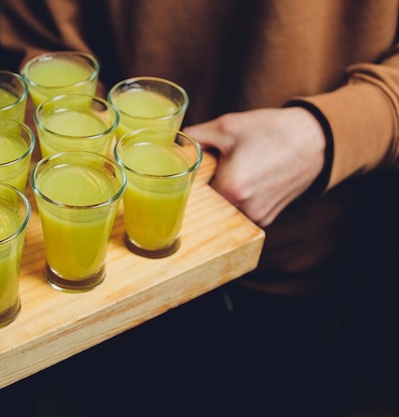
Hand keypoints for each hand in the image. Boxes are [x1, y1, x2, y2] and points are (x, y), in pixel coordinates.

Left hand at [183, 107, 325, 226]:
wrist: (314, 139)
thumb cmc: (271, 130)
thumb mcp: (227, 126)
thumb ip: (195, 137)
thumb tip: (174, 144)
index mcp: (230, 188)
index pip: (192, 191)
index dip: (191, 177)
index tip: (195, 167)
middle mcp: (243, 208)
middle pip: (208, 201)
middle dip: (208, 184)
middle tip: (220, 164)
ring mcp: (256, 217)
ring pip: (224, 207)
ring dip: (224, 192)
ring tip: (239, 169)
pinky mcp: (266, 218)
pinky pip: (240, 210)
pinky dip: (240, 197)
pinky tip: (251, 178)